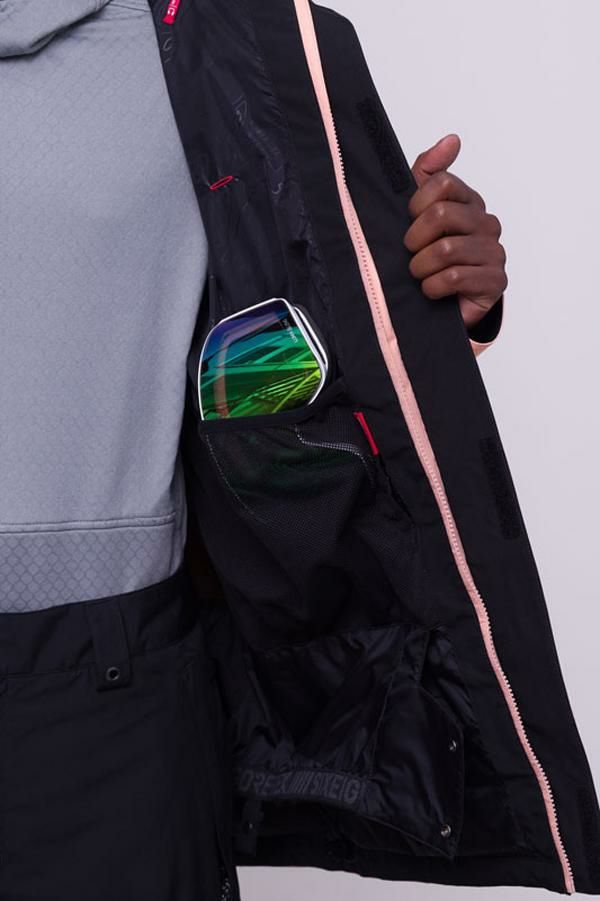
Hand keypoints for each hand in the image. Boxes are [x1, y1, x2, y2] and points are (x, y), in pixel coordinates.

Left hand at [405, 134, 506, 330]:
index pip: (441, 184)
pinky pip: (455, 277)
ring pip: (445, 250)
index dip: (415, 205)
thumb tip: (452, 139)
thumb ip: (429, 172)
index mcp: (470, 202)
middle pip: (441, 215)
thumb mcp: (418, 213)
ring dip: (420, 267)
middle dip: (414, 239)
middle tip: (410, 253)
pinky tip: (431, 290)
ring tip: (419, 275)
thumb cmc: (427, 258)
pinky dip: (433, 287)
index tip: (408, 222)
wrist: (439, 307)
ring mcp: (494, 252)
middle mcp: (487, 223)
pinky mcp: (495, 281)